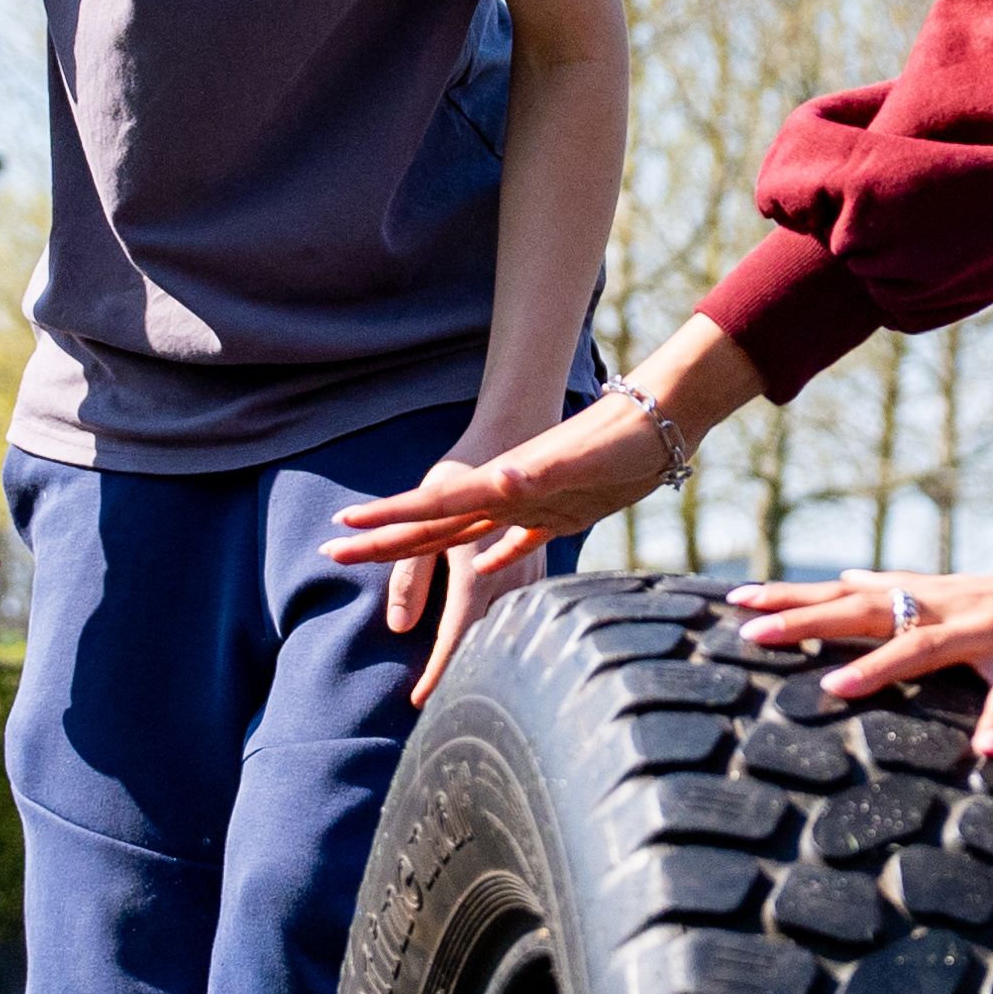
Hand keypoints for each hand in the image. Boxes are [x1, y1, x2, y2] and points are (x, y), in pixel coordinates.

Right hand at [324, 395, 682, 705]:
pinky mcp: (559, 514)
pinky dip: (492, 561)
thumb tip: (497, 480)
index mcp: (497, 485)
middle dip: (382, 543)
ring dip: (423, 554)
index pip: (431, 510)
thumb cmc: (620, 438)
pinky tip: (480, 574)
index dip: (387, 521)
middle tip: (333, 555)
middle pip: (431, 528)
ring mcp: (528, 505)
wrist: (659, 419)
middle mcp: (503, 496)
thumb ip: (537, 473)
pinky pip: (513, 545)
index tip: (343, 530)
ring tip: (386, 563)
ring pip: (461, 539)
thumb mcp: (576, 459)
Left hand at [730, 524, 992, 762]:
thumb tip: (852, 578)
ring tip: (832, 689)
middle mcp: (953, 608)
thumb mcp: (962, 593)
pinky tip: (987, 749)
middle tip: (749, 632)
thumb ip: (907, 591)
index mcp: (933, 599)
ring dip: (880, 668)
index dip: (793, 597)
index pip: (849, 594)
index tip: (734, 600)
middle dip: (807, 621)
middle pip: (868, 611)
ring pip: (928, 646)